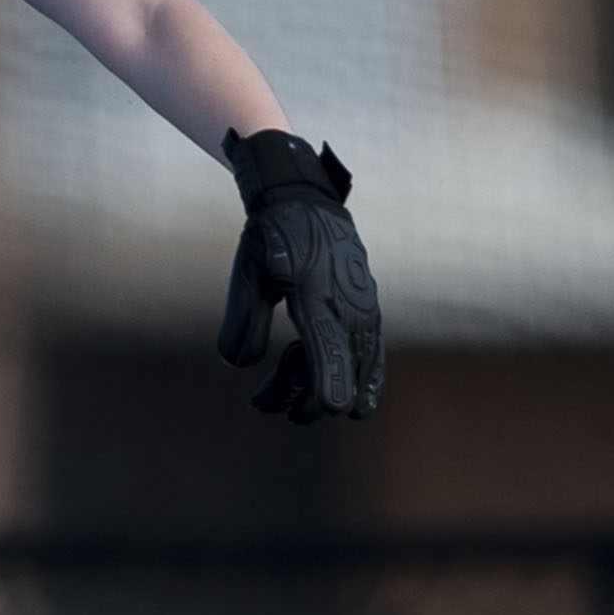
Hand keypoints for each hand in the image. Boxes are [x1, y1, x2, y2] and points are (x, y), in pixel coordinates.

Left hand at [216, 129, 385, 421]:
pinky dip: (367, 380)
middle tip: (263, 403)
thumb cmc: (272, 235)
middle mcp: (348, 306)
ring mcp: (364, 307)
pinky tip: (362, 405)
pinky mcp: (369, 308)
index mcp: (316, 297)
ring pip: (359, 366)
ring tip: (298, 413)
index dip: (320, 395)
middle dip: (306, 399)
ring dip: (330, 391)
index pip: (328, 358)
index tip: (303, 414)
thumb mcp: (248, 270)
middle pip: (341, 373)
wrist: (307, 200)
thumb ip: (243, 318)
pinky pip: (374, 353)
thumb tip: (239, 363)